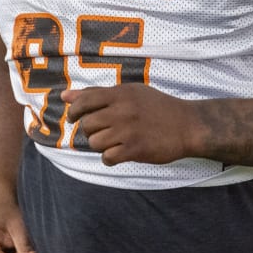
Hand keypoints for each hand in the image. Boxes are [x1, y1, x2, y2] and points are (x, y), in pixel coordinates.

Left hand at [62, 83, 195, 165]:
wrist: (188, 125)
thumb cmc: (157, 107)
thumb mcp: (129, 93)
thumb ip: (96, 94)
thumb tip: (64, 96)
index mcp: (119, 94)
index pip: (84, 101)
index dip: (74, 111)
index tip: (75, 118)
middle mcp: (122, 110)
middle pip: (87, 124)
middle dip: (90, 131)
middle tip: (103, 132)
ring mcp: (128, 130)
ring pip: (95, 142)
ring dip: (100, 145)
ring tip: (114, 142)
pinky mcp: (135, 149)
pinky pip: (108, 158)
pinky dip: (110, 159)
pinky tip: (119, 154)